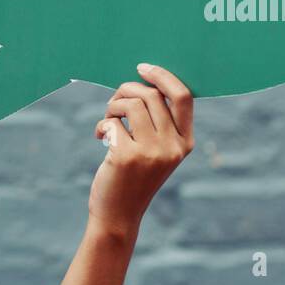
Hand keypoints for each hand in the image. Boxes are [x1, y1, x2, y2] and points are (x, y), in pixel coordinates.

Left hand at [88, 63, 195, 239]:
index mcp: (186, 143)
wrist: (118, 216)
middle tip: (114, 104)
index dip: (163, 76)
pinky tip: (99, 136)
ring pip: (131, 104)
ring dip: (113, 106)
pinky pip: (111, 122)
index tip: (142, 68)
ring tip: (107, 120)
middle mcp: (173, 147)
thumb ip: (158, 124)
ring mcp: (151, 152)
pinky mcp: (126, 157)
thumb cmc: (134, 178)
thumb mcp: (157, 152)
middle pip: (152, 95)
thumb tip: (142, 84)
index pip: (184, 97)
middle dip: (127, 91)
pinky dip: (101, 124)